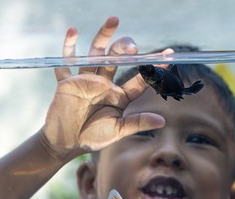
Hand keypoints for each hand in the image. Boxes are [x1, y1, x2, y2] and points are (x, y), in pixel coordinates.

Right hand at [42, 16, 164, 160]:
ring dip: (104, 36)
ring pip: (97, 53)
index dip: (154, 68)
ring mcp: (86, 79)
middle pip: (117, 58)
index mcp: (119, 95)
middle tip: (133, 47)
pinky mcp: (68, 81)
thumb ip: (137, 123)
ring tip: (113, 20)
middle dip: (125, 49)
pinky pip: (67, 61)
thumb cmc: (93, 137)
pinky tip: (73, 31)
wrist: (66, 142)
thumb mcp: (117, 131)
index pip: (139, 78)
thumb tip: (162, 121)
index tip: (168, 56)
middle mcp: (105, 83)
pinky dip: (68, 46)